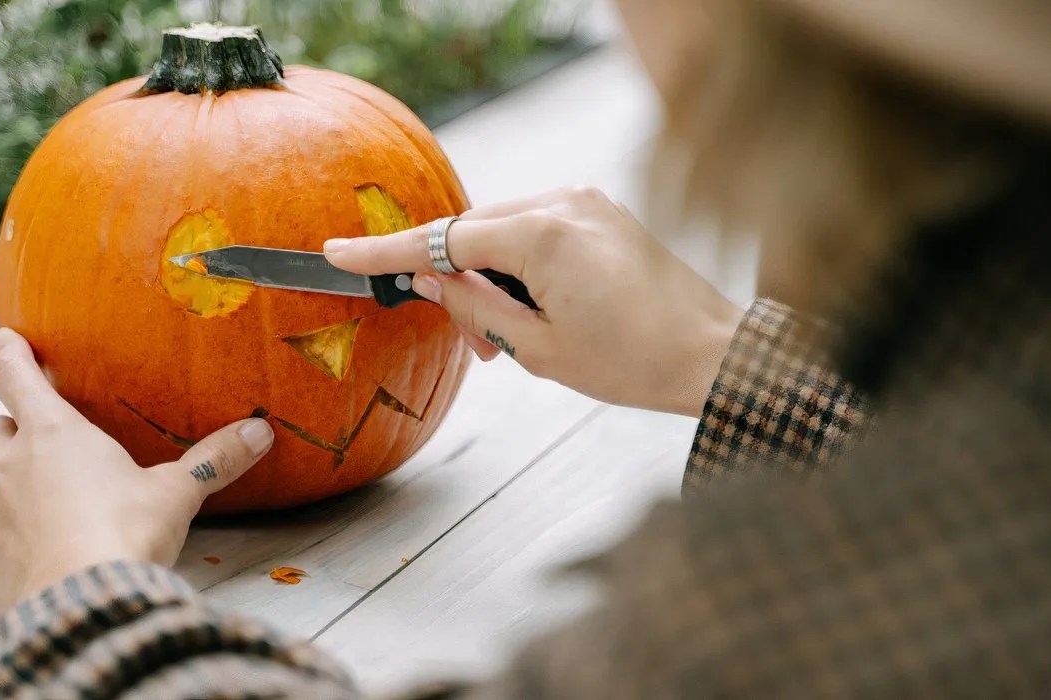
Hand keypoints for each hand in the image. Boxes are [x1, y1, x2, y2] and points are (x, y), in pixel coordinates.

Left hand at [0, 329, 273, 614]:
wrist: (82, 604)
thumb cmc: (127, 535)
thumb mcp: (177, 493)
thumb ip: (214, 460)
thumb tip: (261, 432)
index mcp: (52, 433)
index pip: (14, 376)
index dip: (9, 352)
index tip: (5, 339)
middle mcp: (8, 465)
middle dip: (8, 426)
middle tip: (34, 435)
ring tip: (21, 491)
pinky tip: (15, 549)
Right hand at [325, 187, 743, 416]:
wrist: (713, 354)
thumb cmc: (633, 361)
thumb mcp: (538, 349)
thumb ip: (474, 306)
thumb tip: (427, 278)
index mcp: (544, 234)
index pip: (444, 237)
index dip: (387, 252)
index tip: (337, 253)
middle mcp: (564, 201)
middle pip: (475, 232)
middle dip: (459, 282)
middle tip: (476, 346)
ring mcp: (586, 201)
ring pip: (505, 231)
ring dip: (492, 277)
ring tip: (511, 338)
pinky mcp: (602, 211)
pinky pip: (538, 229)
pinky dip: (522, 266)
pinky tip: (536, 309)